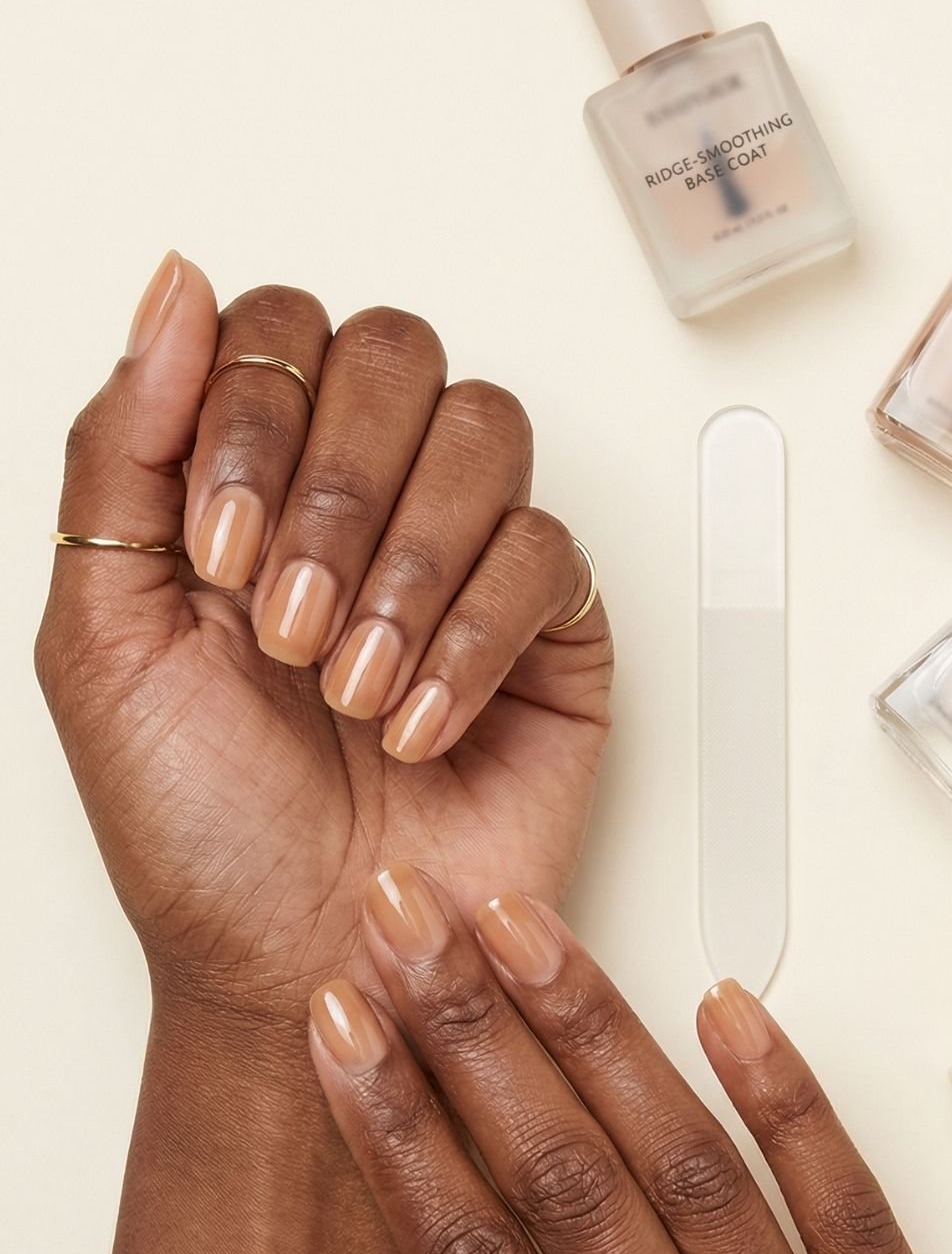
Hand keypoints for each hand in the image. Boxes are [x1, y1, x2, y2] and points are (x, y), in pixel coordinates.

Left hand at [35, 257, 611, 1034]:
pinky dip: (474, 639)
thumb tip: (173, 285)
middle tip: (286, 626)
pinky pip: (549, 552)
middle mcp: (357, 501)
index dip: (250, 418)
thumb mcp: (100, 638)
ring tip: (349, 684)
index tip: (214, 561)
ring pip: (485, 430)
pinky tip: (419, 722)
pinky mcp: (549, 627)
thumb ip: (125, 447)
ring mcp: (461, 556)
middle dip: (336, 491)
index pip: (275, 331)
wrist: (298, 968)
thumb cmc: (197, 831)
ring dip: (407, 563)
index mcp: (244, 482)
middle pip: (394, 352)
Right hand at [304, 868, 951, 1253]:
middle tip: (409, 925)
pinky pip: (855, 1210)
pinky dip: (793, 1100)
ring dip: (597, 1032)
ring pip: (690, 1168)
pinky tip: (731, 1009)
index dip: (395, 1132)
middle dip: (471, 1035)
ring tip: (525, 932)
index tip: (344, 1035)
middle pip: (564, 1184)